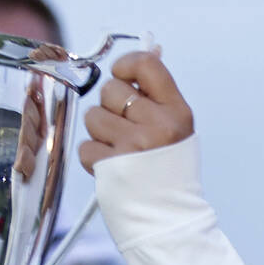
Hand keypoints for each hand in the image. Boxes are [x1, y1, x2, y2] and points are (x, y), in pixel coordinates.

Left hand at [79, 50, 193, 171]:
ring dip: (100, 134)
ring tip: (119, 151)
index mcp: (177, 112)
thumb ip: (157, 92)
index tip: (123, 78)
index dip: (126, 66)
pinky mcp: (112, 166)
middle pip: (111, 90)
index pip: (146, 64)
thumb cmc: (168, 170)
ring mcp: (135, 146)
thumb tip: (148, 47)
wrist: (169, 217)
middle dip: (110, 107)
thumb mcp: (175, 126)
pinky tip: (113, 168)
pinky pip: (86, 146)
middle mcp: (158, 126)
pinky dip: (94, 158)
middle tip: (125, 128)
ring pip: (93, 116)